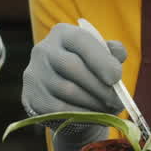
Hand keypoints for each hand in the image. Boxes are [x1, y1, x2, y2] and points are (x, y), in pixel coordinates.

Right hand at [22, 22, 127, 150]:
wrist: (65, 97)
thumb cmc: (88, 71)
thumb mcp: (102, 57)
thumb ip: (113, 53)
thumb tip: (118, 54)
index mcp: (63, 33)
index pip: (80, 40)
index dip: (100, 59)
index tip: (116, 77)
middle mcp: (43, 50)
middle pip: (73, 67)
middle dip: (100, 86)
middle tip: (119, 101)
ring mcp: (34, 74)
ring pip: (67, 90)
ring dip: (93, 103)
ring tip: (110, 109)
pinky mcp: (32, 97)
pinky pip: (60, 109)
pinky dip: (82, 115)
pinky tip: (95, 117)